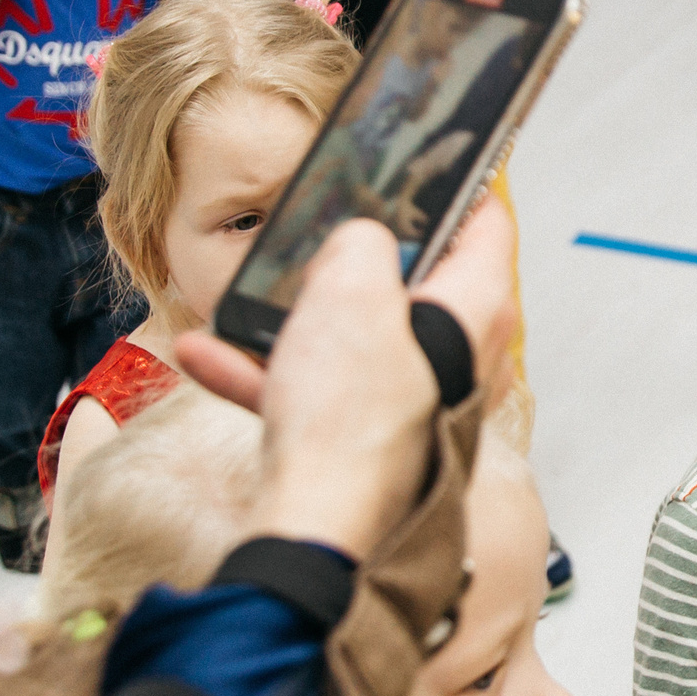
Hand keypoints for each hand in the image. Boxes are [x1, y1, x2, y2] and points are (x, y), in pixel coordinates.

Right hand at [176, 195, 520, 557]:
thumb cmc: (351, 422)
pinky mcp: (369, 444)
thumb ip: (359, 246)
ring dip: (295, 319)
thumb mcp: (348, 290)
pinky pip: (317, 391)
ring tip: (248, 300)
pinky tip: (208, 354)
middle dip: (364, 255)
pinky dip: (267, 372)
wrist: (317, 531)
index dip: (461, 187)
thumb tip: (361, 242)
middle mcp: (457, 360)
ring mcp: (414, 404)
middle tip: (332, 224)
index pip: (488, 228)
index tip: (433, 164)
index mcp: (473, 314)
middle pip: (419, 283)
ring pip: (358, 339)